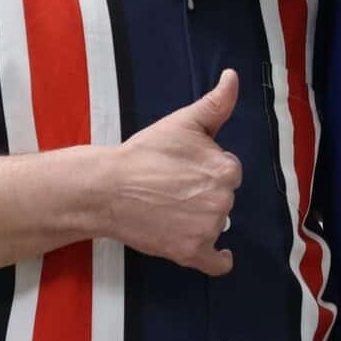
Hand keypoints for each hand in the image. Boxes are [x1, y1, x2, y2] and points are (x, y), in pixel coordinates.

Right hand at [104, 69, 242, 275]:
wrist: (107, 187)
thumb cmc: (145, 152)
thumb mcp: (183, 121)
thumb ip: (216, 102)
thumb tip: (233, 76)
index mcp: (225, 168)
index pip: (228, 171)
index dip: (207, 168)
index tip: (184, 167)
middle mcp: (222, 201)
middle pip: (223, 197)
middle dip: (203, 192)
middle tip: (173, 186)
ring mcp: (207, 229)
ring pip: (216, 224)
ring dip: (201, 218)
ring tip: (170, 207)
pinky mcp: (190, 252)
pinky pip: (218, 263)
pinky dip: (220, 259)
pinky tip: (221, 254)